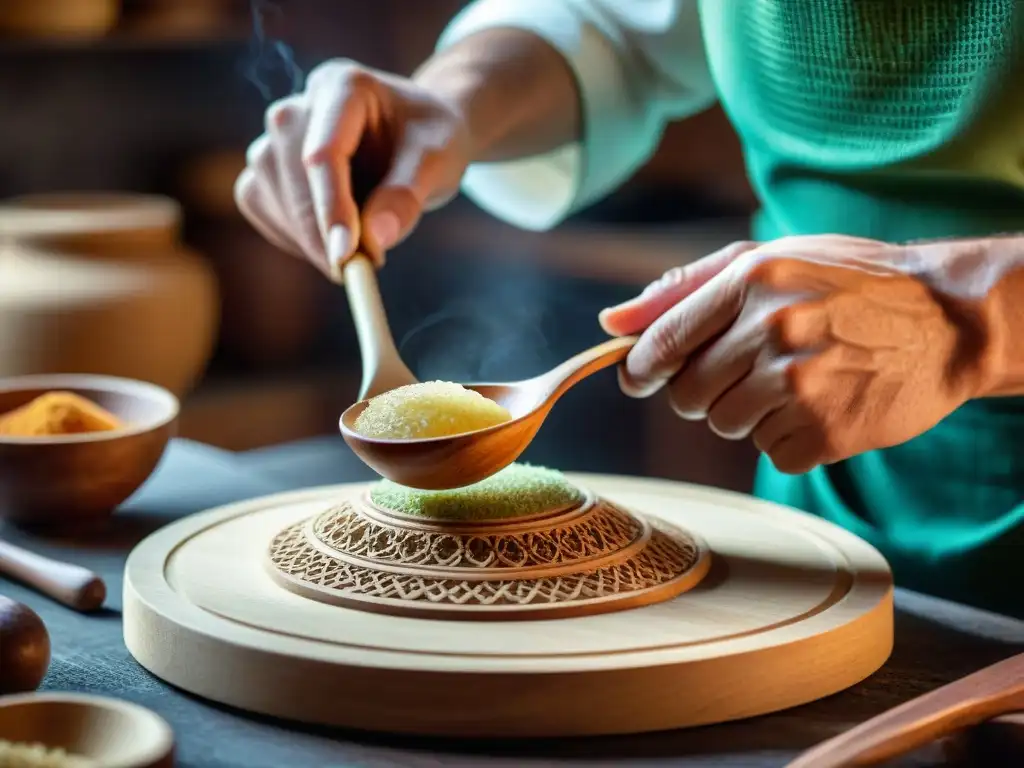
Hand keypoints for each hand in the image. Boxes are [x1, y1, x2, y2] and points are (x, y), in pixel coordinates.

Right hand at [234, 58, 472, 279]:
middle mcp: (300, 105)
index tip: (345, 257)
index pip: (324, 152)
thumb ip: (407, 197)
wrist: (418, 135)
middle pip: (287, 171)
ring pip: (266, 191)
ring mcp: (276, 135)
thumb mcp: (437, 163)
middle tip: (355, 272)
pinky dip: (290, 234)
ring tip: (358, 252)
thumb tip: (375, 240)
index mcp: (343, 87)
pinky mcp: (266, 166)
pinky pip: (259, 205)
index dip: (331, 208)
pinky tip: (329, 242)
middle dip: (318, 232)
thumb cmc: (430, 142)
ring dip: (306, 236)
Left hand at [599, 235, 985, 473]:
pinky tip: (822, 405)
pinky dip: (788, 438)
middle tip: (744, 373)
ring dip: (748, 413)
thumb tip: (611, 323)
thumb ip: (685, 288)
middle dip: (703, 391)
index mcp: (752, 279)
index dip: (640, 368)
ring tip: (794, 381)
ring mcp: (801, 384)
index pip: (663, 341)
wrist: (949, 318)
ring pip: (726, 425)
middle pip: (687, 394)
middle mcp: (772, 330)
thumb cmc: (849, 283)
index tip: (639, 378)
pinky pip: (771, 453)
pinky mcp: (827, 431)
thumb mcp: (770, 259)